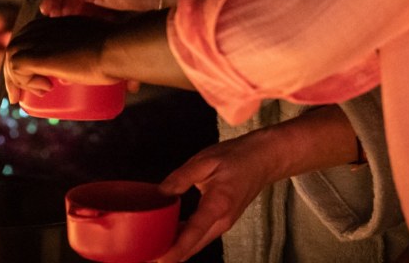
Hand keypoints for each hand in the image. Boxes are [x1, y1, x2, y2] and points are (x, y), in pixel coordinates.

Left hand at [4, 14, 115, 101]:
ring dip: (19, 78)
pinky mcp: (39, 54)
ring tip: (38, 92)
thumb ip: (98, 52)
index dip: (26, 58)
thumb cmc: (117, 52)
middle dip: (15, 71)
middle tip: (20, 94)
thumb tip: (112, 75)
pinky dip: (24, 81)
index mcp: (58, 23)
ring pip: (12, 55)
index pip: (29, 37)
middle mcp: (46, 27)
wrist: (117, 50)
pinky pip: (17, 66)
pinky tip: (43, 89)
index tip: (34, 79)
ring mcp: (41, 39)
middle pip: (17, 45)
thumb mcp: (100, 48)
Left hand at [154, 129, 288, 262]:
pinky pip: (200, 236)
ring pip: (196, 244)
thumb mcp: (206, 160)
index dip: (174, 250)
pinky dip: (184, 240)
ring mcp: (223, 224)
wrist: (263, 159)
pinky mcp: (222, 222)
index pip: (193, 233)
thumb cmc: (236, 157)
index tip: (158, 261)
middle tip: (145, 255)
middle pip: (192, 246)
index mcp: (217, 205)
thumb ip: (181, 177)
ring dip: (176, 248)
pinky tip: (168, 235)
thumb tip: (159, 194)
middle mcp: (222, 221)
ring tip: (151, 248)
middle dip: (169, 255)